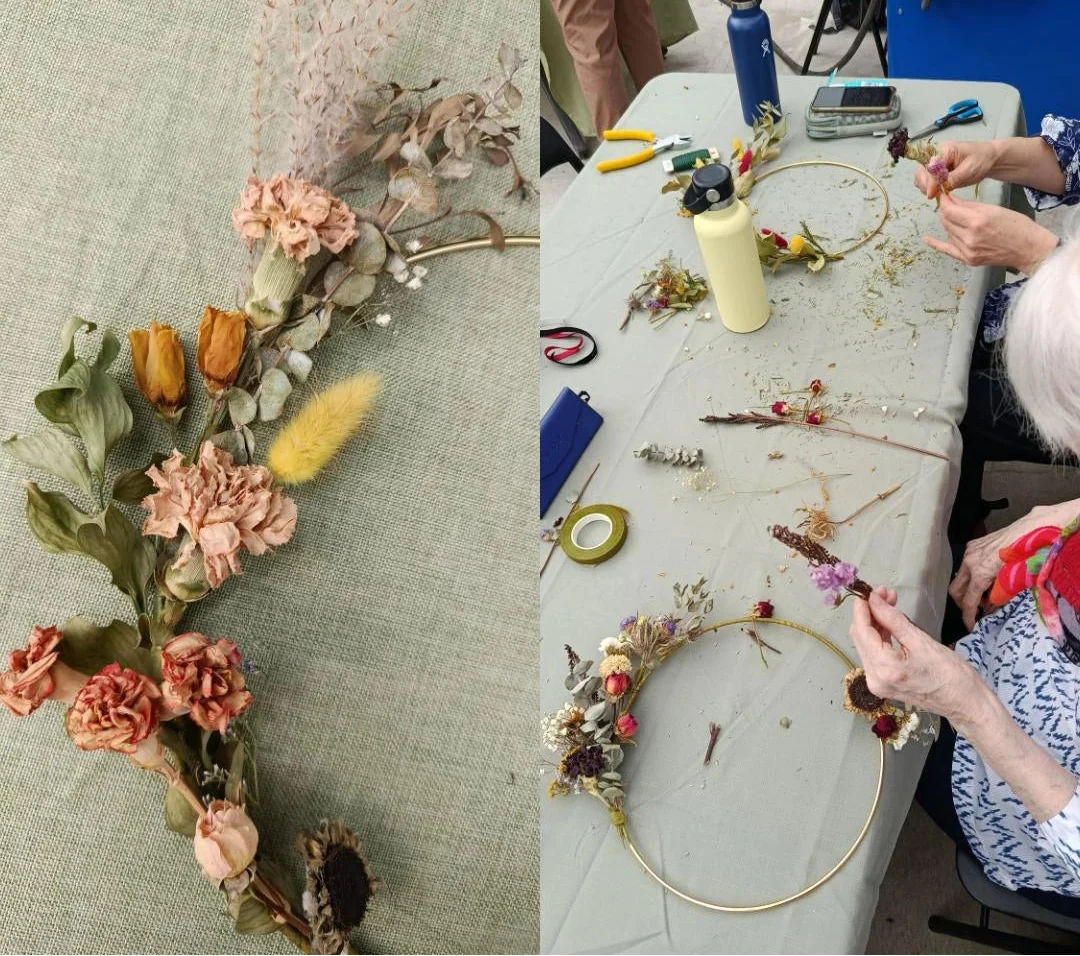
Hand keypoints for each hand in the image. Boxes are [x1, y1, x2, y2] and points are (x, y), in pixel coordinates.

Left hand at [849, 588, 979, 721]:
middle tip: (885, 594)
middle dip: (869, 613)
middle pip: (860, 638)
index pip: (861, 631)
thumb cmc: (951, 674)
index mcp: (884, 668)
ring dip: (874, 623)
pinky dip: (879, 638)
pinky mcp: (883, 684)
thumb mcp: (922, 641)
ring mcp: (877, 684)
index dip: (862, 608)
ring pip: (866, 645)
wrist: (966, 703)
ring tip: (889, 604)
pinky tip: (889, 623)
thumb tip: (874, 599)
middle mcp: (874, 678)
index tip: (869, 590)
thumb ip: (893, 619)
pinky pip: (874, 655)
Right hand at [913, 140, 997, 198]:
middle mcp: (936, 155)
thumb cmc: (981, 159)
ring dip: (926, 187)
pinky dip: (929, 188)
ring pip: (921, 177)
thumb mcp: (969, 169)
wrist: (988, 158)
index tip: (931, 194)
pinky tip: (938, 192)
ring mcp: (935, 164)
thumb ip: (952, 179)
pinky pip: (926, 181)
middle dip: (925, 184)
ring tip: (938, 193)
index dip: (930, 181)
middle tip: (933, 195)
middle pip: (921, 171)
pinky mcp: (936, 172)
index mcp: (944, 150)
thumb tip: (937, 189)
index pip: (931, 166)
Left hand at [924, 195, 1058, 273]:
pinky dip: (937, 244)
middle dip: (946, 211)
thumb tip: (952, 200)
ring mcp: (968, 250)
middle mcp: (970, 236)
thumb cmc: (1017, 226)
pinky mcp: (968, 259)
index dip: (944, 202)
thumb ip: (970, 206)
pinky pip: (948, 250)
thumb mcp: (994, 209)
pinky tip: (927, 239)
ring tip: (960, 219)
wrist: (1028, 249)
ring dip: (950, 224)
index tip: (943, 196)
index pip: (949, 210)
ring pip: (948, 232)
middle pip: (946, 221)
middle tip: (950, 205)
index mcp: (977, 220)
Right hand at [950, 500, 1079, 629]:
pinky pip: (965, 565)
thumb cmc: (1027, 552)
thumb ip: (1000, 595)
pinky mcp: (974, 544)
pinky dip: (970, 576)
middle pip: (955, 590)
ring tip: (984, 596)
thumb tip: (990, 606)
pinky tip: (984, 579)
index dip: (968, 616)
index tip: (970, 627)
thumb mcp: (1014, 580)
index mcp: (979, 572)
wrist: (1033, 527)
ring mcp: (970, 551)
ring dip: (967, 590)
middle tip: (975, 612)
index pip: (969, 600)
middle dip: (963, 604)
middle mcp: (969, 561)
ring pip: (959, 577)